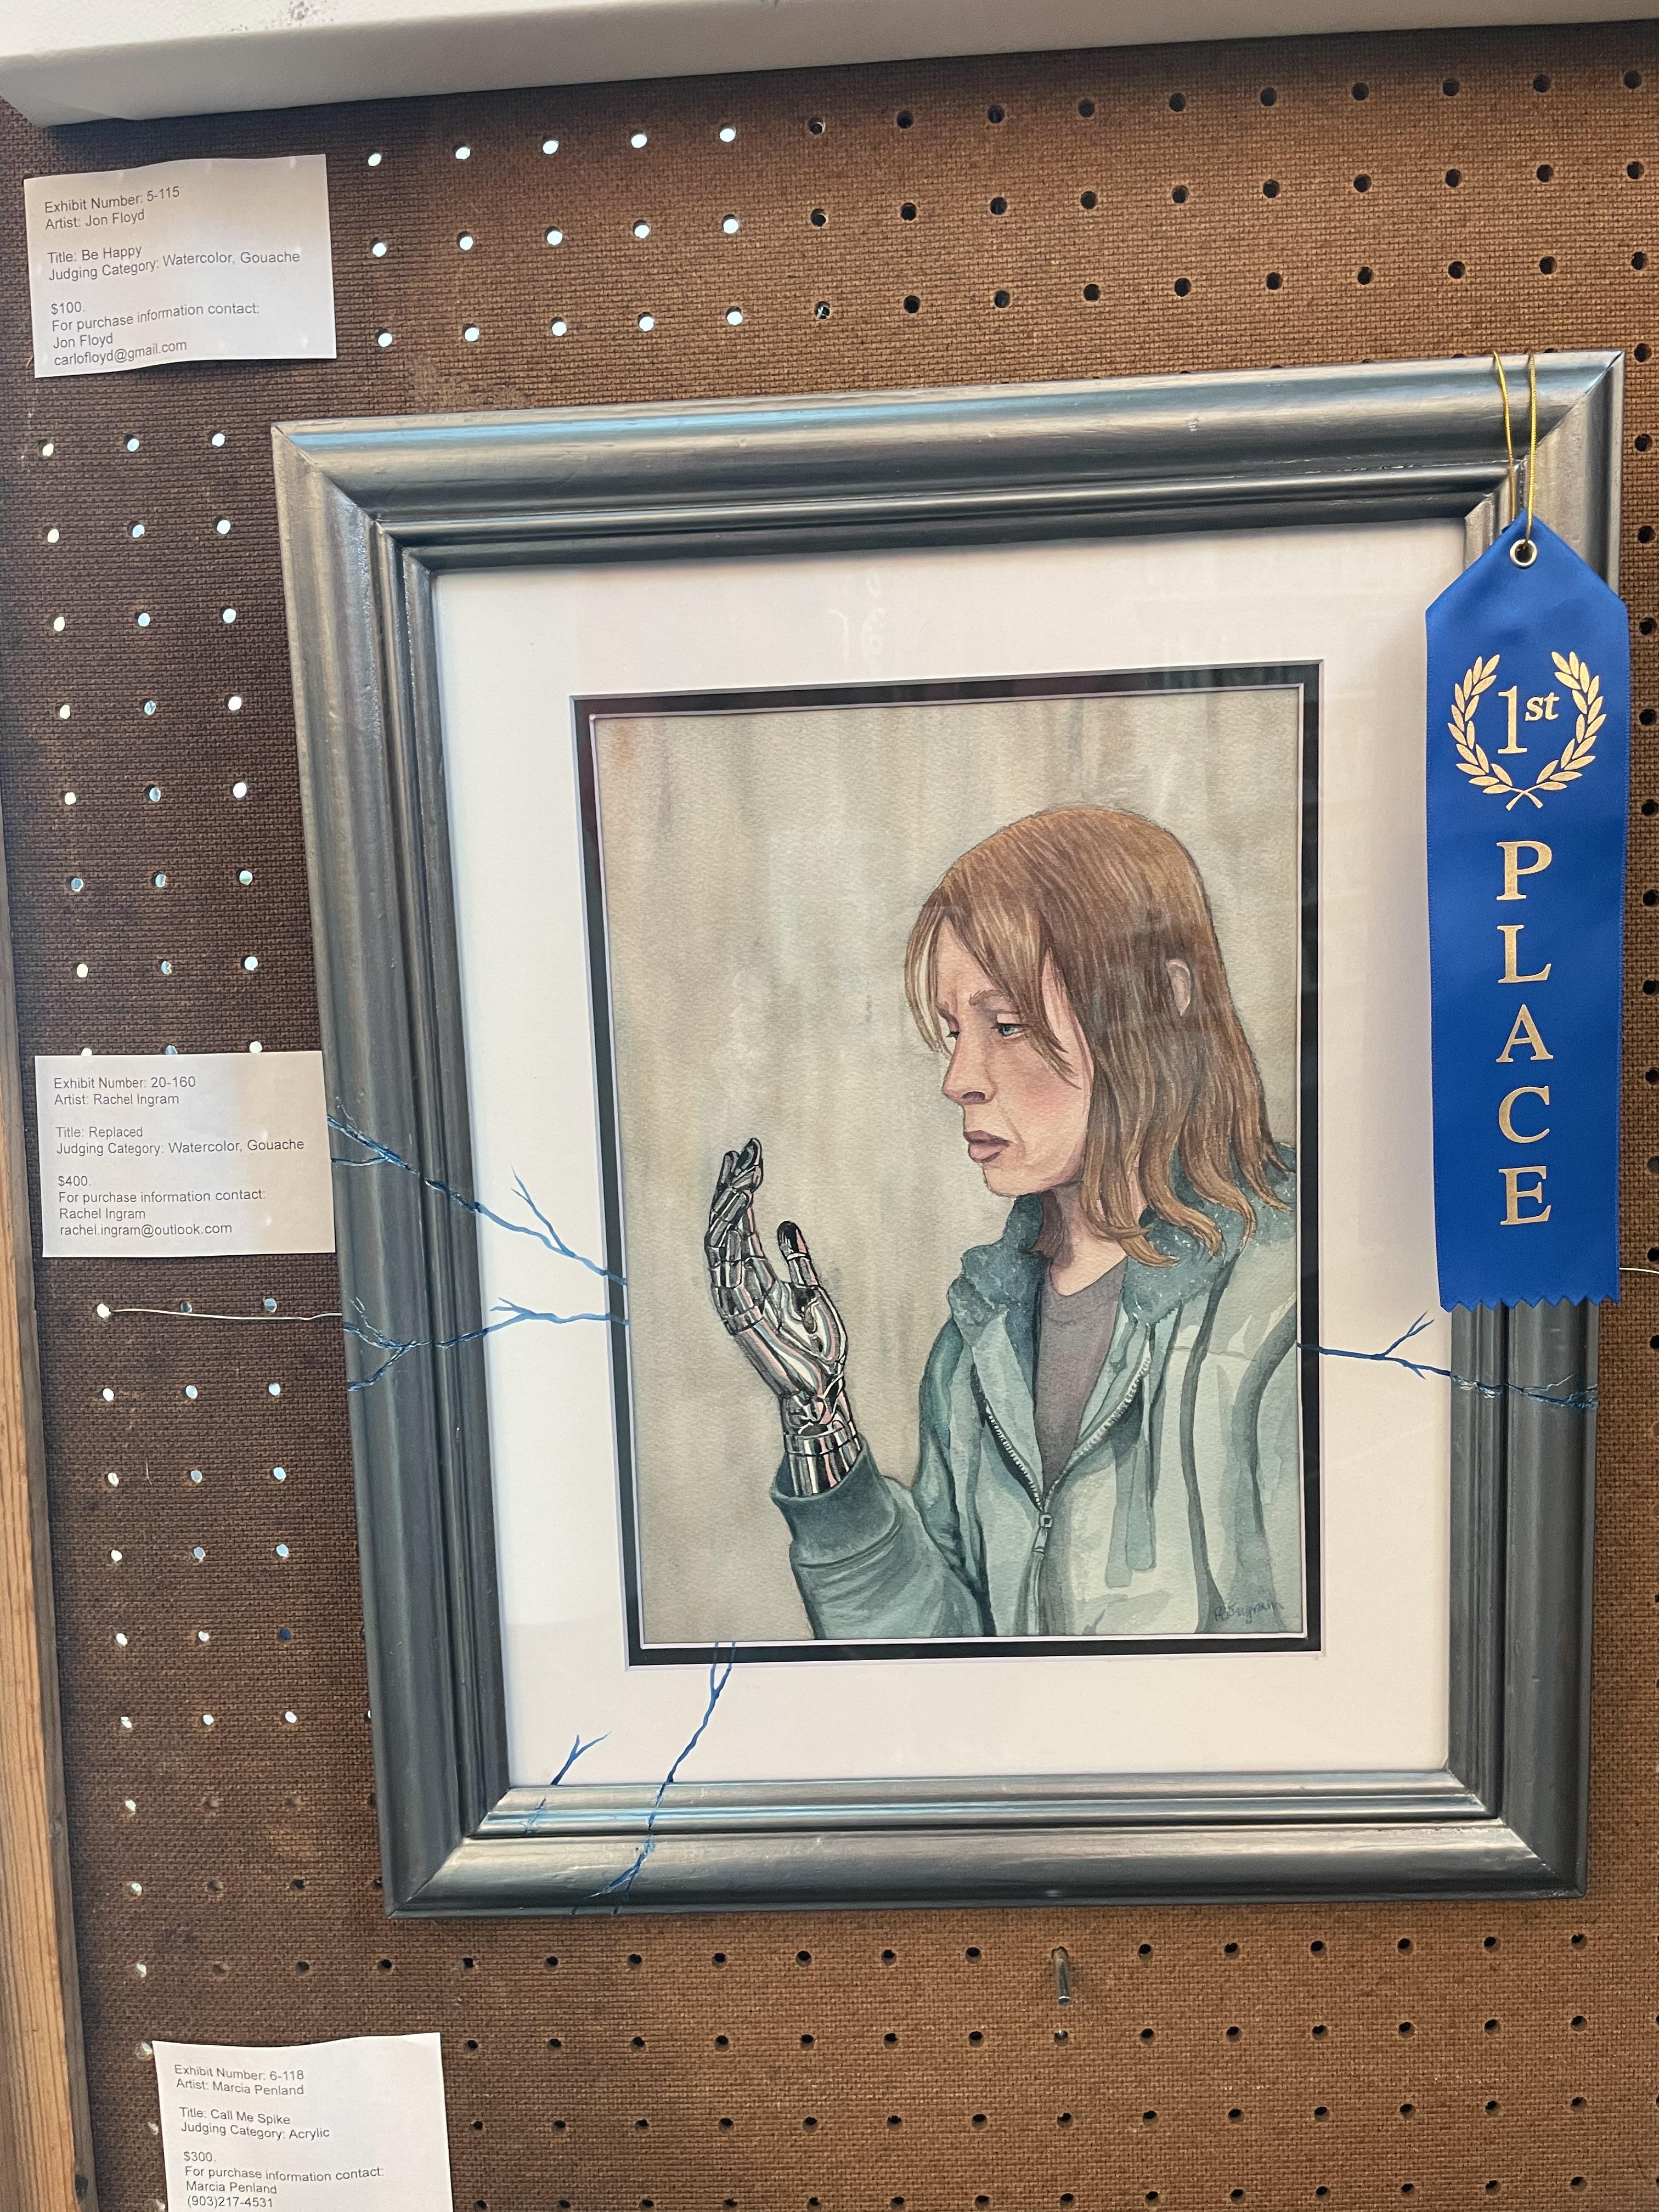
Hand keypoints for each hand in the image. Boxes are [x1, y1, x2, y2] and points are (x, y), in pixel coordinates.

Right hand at [705, 1138, 860, 1494]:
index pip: (742, 1225)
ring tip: (743, 1170)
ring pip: (720, 1240)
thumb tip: (784, 1224)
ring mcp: (735, 1299)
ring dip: (730, 1203)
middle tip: (744, 1150)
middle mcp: (739, 1284)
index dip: (742, 1190)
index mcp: (756, 1279)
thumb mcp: (813, 1293)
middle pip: (725, 1225)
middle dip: (731, 1186)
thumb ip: (797, 1261)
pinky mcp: (737, 1314)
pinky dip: (731, 1233)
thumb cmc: (820, 1349)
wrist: (822, 1390)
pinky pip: (725, 1265)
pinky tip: (742, 1204)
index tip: (750, 1155)